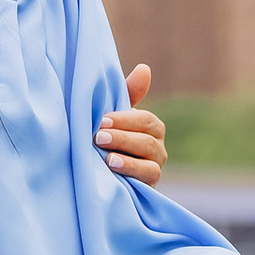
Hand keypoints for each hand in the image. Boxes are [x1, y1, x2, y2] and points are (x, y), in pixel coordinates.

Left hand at [96, 64, 166, 188]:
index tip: (102, 120)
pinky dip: (131, 171)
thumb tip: (144, 68)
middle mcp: (157, 146)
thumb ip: (128, 94)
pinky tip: (112, 168)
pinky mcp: (148, 185)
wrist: (97, 173)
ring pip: (150, 158)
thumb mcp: (113, 116)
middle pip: (148, 139)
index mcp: (150, 126)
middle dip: (122, 137)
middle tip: (97, 136)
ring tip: (106, 156)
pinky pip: (148, 176)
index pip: (146, 120)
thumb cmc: (106, 136)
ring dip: (126, 155)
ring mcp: (154, 166)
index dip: (125, 119)